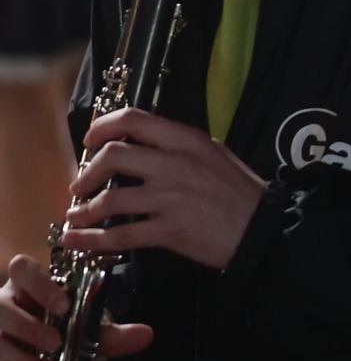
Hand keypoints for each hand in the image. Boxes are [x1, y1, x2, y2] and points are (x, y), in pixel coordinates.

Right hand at [0, 254, 154, 360]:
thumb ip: (111, 335)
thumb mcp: (85, 336)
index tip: (63, 305)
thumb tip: (146, 334)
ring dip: (18, 354)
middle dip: (27, 324)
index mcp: (27, 288)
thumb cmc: (58, 340)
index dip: (39, 283)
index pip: (22, 268)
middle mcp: (3, 304)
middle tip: (55, 342)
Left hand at [61, 108, 264, 270]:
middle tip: (81, 186)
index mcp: (186, 141)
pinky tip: (79, 240)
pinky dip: (93, 240)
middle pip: (112, 157)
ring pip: (109, 200)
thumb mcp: (214, 154)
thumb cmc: (239, 191)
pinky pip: (121, 235)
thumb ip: (177, 146)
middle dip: (87, 173)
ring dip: (84, 210)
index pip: (132, 120)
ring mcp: (170, 199)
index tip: (90, 142)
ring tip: (78, 216)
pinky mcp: (169, 231)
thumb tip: (139, 145)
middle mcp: (175, 165)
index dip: (101, 128)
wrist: (262, 229)